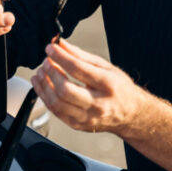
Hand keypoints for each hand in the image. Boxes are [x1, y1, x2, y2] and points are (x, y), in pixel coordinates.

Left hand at [30, 38, 146, 134]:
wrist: (130, 114)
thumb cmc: (119, 88)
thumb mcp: (105, 67)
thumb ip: (81, 55)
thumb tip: (61, 44)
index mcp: (108, 85)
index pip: (78, 69)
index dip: (60, 57)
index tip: (51, 48)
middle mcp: (98, 104)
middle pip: (65, 90)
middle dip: (51, 72)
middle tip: (46, 61)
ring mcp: (87, 118)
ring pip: (57, 103)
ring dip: (44, 85)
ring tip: (41, 72)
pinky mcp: (78, 125)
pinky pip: (55, 111)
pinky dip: (45, 96)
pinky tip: (42, 85)